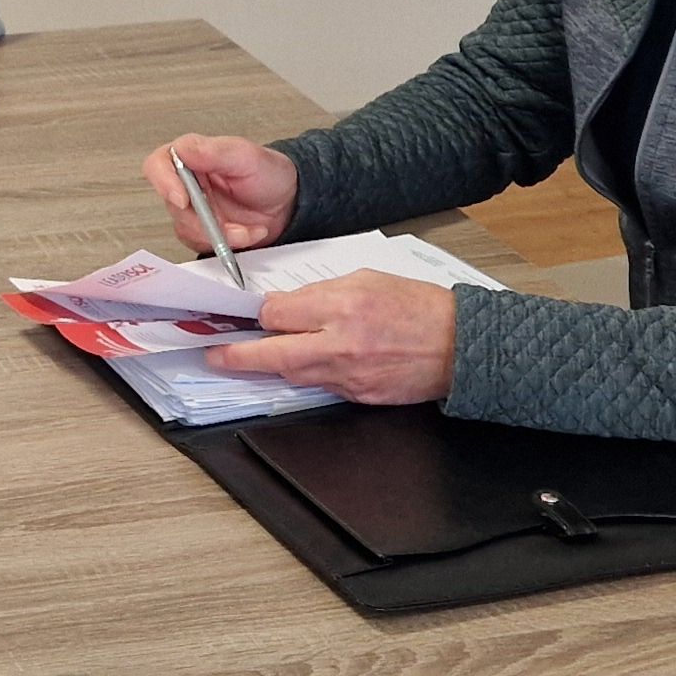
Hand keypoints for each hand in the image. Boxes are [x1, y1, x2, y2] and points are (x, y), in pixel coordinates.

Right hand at [142, 133, 297, 254]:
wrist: (290, 202)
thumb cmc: (269, 174)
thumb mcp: (247, 156)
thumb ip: (214, 151)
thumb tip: (182, 149)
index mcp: (192, 157)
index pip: (158, 165)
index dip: (164, 183)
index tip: (184, 200)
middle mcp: (187, 183)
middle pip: (172, 205)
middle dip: (205, 220)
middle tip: (232, 225)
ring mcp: (193, 210)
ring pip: (186, 229)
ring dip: (220, 235)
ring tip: (248, 229)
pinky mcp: (201, 232)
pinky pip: (200, 245)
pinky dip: (226, 245)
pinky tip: (246, 235)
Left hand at [206, 270, 456, 404]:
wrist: (461, 345)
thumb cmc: (419, 307)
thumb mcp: (368, 280)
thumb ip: (322, 293)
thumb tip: (287, 305)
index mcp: (343, 305)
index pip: (279, 313)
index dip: (256, 314)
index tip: (241, 314)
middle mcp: (342, 343)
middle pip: (273, 354)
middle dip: (237, 355)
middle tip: (215, 354)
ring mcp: (349, 375)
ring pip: (293, 375)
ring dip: (270, 366)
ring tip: (250, 358)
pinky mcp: (359, 396)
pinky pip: (321, 387)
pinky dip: (308, 375)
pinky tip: (303, 365)